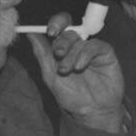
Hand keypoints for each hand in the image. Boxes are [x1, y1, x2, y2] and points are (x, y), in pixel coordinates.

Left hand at [25, 13, 126, 132]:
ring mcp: (91, 49)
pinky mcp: (105, 53)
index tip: (50, 32)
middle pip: (69, 30)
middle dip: (62, 41)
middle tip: (58, 53)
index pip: (59, 27)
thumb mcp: (51, 76)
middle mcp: (77, 46)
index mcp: (63, 48)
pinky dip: (85, 54)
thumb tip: (29, 34)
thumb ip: (41, 54)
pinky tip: (80, 67)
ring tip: (67, 71)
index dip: (55, 24)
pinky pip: (94, 45)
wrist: (91, 111)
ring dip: (71, 55)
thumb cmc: (72, 96)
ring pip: (79, 40)